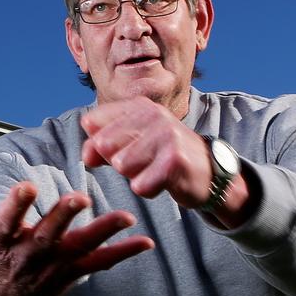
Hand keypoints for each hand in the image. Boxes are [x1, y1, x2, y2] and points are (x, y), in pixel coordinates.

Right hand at [0, 161, 154, 295]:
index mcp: (0, 239)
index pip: (7, 219)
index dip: (16, 205)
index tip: (27, 186)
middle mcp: (27, 255)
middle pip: (46, 236)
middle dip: (62, 217)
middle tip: (79, 198)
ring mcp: (53, 267)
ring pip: (78, 249)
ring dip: (102, 233)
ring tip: (126, 218)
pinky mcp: (72, 275)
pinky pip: (100, 264)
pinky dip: (123, 254)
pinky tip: (145, 241)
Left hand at [80, 97, 213, 207]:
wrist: (208, 172)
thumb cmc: (163, 156)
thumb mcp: (130, 144)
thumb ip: (100, 146)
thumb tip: (87, 156)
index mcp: (138, 105)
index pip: (92, 122)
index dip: (97, 144)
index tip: (120, 148)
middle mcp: (153, 114)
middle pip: (104, 146)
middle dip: (118, 162)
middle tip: (143, 161)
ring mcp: (166, 134)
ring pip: (122, 166)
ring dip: (135, 176)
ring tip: (155, 169)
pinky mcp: (175, 160)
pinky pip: (140, 185)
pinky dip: (149, 189)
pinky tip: (164, 181)